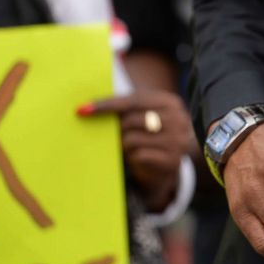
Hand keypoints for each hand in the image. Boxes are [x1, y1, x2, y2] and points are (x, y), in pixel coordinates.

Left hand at [79, 91, 192, 211]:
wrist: (166, 164)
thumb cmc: (148, 134)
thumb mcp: (142, 115)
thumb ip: (125, 108)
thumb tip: (88, 107)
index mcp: (171, 102)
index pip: (134, 100)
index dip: (108, 104)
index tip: (84, 109)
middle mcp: (179, 119)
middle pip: (133, 119)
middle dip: (119, 128)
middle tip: (117, 134)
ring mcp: (178, 140)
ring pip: (133, 139)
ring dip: (125, 144)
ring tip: (130, 146)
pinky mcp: (172, 160)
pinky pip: (139, 155)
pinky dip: (133, 157)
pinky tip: (137, 157)